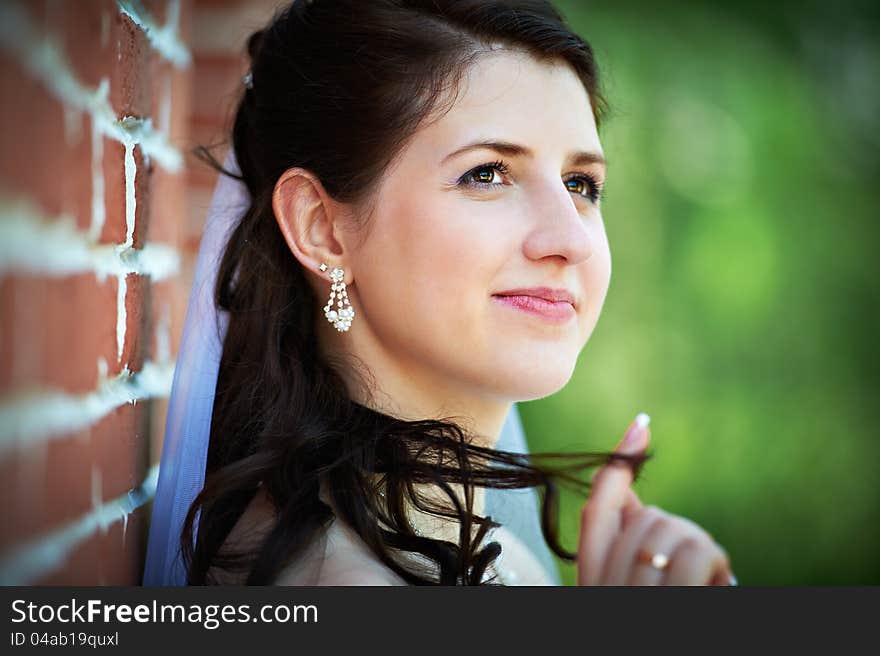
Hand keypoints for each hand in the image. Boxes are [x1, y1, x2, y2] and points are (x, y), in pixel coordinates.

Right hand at [577, 414, 735, 585]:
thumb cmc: (670, 619)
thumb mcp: (640, 581)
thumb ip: (631, 543)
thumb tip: (630, 491)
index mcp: (593, 581)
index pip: (595, 513)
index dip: (617, 466)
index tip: (641, 424)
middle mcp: (604, 588)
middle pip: (648, 516)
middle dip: (681, 534)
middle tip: (695, 575)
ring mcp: (632, 595)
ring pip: (675, 529)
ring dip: (704, 554)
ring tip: (706, 586)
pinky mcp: (670, 600)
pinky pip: (699, 554)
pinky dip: (718, 567)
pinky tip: (717, 587)